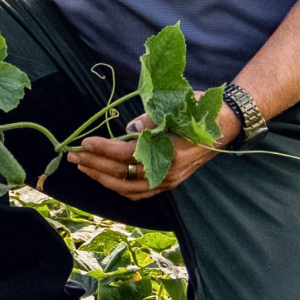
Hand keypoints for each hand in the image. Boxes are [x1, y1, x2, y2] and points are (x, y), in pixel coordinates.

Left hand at [65, 104, 237, 199]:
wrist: (227, 123)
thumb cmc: (201, 110)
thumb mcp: (176, 106)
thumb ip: (149, 120)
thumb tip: (126, 131)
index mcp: (169, 152)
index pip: (128, 154)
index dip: (103, 149)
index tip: (84, 142)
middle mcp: (168, 172)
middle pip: (123, 174)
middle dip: (94, 165)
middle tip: (72, 155)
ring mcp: (169, 180)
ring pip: (128, 188)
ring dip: (102, 178)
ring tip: (83, 166)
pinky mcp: (169, 183)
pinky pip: (139, 193)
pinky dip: (119, 188)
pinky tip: (104, 179)